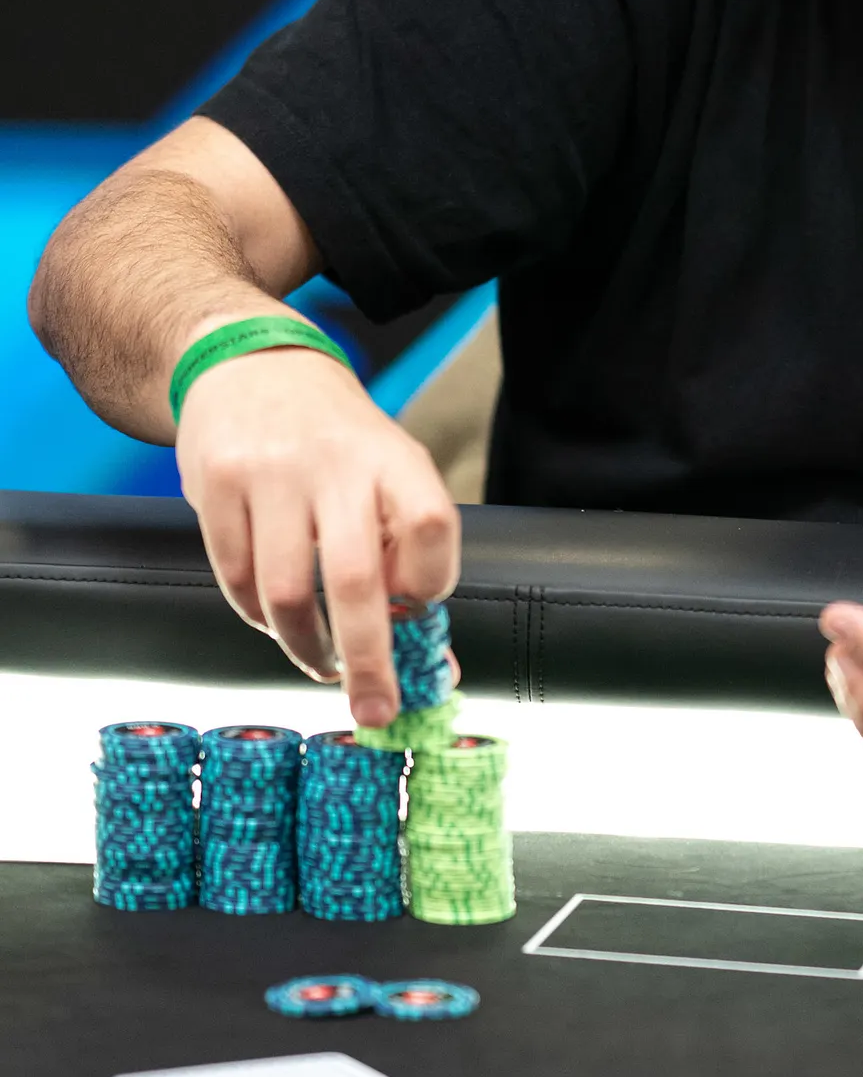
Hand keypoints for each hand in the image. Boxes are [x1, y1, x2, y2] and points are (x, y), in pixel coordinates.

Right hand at [175, 347, 459, 725]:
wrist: (251, 365)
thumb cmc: (336, 438)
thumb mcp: (387, 468)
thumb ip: (409, 551)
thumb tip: (431, 664)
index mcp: (393, 457)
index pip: (432, 526)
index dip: (432, 581)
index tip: (421, 612)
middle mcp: (335, 463)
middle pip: (355, 580)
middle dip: (368, 660)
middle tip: (376, 710)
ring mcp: (270, 473)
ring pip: (285, 593)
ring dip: (305, 648)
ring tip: (319, 663)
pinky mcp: (216, 486)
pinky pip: (237, 580)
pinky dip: (258, 617)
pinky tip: (274, 616)